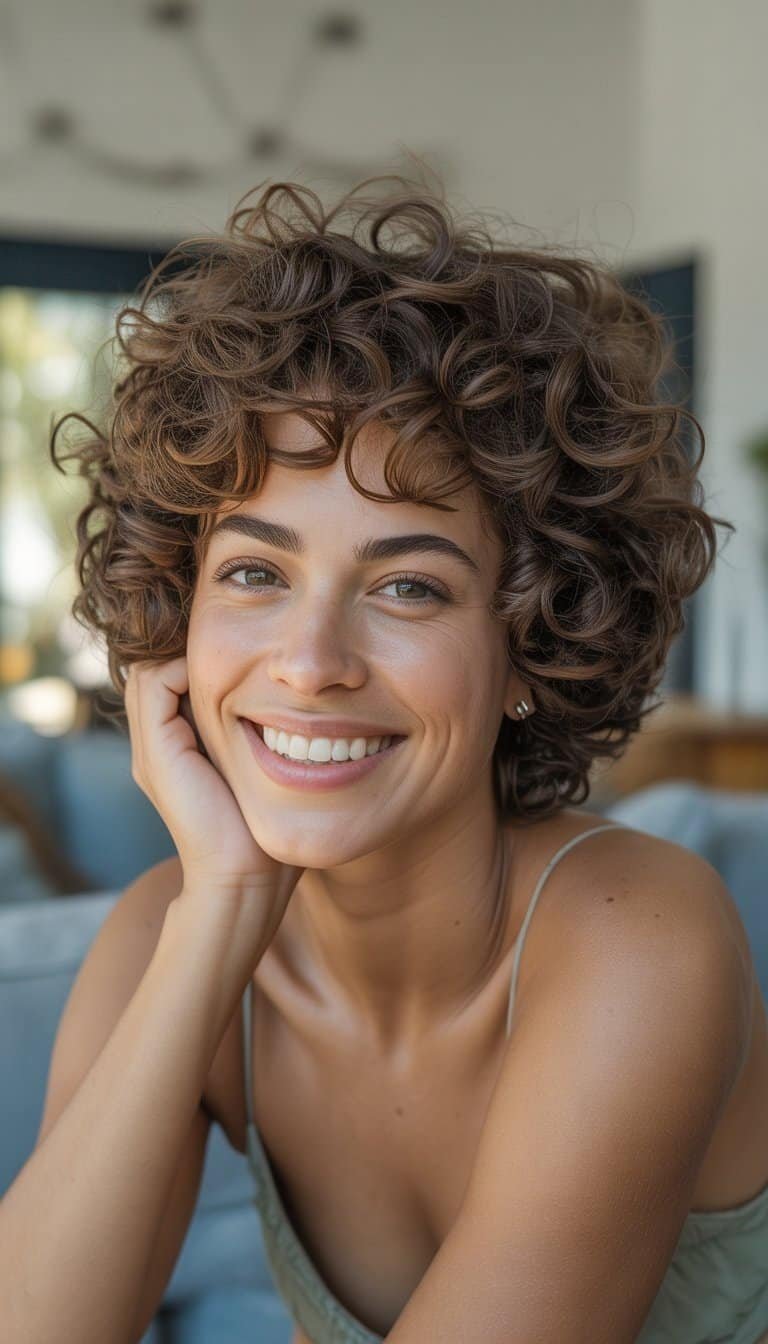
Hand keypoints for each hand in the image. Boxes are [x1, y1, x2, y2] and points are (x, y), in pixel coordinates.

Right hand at [124, 655, 303, 912]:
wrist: (245, 878)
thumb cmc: (264, 833)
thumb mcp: (259, 772)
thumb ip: (257, 740)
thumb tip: (294, 707)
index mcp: (175, 750)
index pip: (170, 681)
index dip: (200, 662)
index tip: (247, 661)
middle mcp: (156, 747)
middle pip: (155, 672)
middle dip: (191, 655)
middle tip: (239, 655)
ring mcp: (151, 751)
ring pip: (150, 673)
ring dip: (188, 659)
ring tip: (232, 666)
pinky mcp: (157, 753)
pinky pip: (155, 687)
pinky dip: (184, 670)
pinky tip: (226, 683)